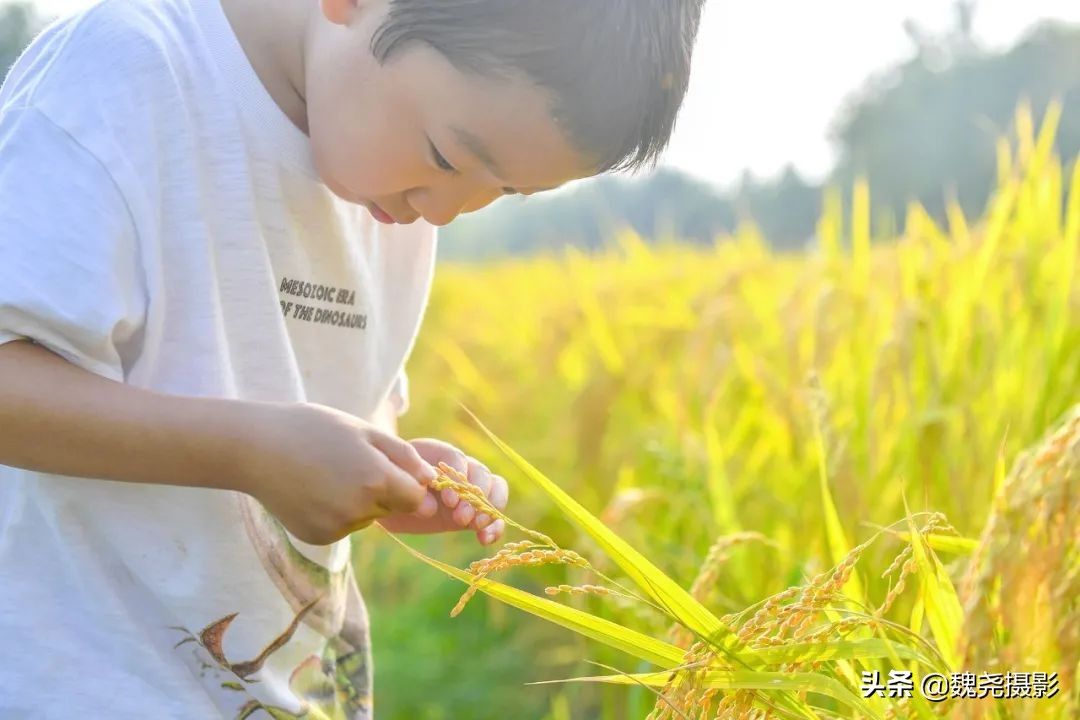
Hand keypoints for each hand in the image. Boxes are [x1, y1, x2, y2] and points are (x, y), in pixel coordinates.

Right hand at [236, 402, 439, 544]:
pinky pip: (343, 527)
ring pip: (366, 517)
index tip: (388, 467)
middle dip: (382, 490)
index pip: (416, 498)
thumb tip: (431, 480)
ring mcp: (336, 528)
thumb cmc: (313, 429)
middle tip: (349, 462)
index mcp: (375, 480)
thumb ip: (404, 456)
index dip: (408, 483)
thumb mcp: (364, 431)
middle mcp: (359, 510)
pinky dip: (336, 512)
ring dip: (358, 501)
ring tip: (327, 473)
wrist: (256, 448)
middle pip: (391, 508)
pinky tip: (314, 490)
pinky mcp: (318, 537)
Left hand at [378, 438, 508, 545]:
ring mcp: (469, 490)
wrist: (388, 502)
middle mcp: (459, 469)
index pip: (457, 458)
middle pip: (481, 473)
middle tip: (462, 517)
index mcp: (437, 455)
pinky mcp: (473, 511)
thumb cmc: (389, 486)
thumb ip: (410, 485)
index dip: (458, 478)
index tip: (449, 501)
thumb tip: (429, 494)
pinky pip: (493, 514)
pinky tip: (485, 539)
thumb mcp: (394, 482)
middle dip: (476, 496)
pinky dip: (494, 526)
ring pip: (494, 489)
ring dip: (489, 509)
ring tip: (477, 527)